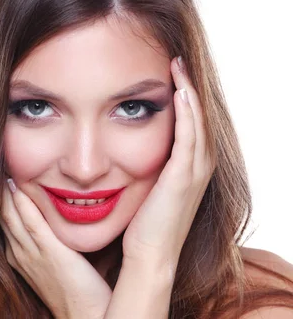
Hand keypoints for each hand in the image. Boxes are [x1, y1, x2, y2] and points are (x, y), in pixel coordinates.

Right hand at [0, 183, 111, 318]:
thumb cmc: (79, 295)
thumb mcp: (60, 265)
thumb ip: (57, 243)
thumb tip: (68, 221)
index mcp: (21, 257)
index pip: (6, 222)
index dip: (2, 201)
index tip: (2, 178)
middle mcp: (21, 254)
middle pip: (3, 216)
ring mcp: (33, 255)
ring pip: (12, 217)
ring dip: (6, 194)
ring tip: (1, 170)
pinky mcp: (51, 254)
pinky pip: (32, 224)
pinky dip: (23, 206)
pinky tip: (17, 188)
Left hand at [122, 56, 215, 279]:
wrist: (148, 258)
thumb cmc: (142, 228)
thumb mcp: (145, 190)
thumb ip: (142, 168)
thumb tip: (119, 151)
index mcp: (188, 169)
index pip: (190, 124)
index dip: (184, 98)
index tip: (169, 73)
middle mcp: (197, 168)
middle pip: (199, 117)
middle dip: (189, 87)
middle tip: (177, 60)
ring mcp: (194, 173)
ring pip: (198, 122)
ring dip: (189, 92)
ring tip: (178, 65)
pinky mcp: (183, 179)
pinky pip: (189, 138)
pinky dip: (188, 114)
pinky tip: (179, 92)